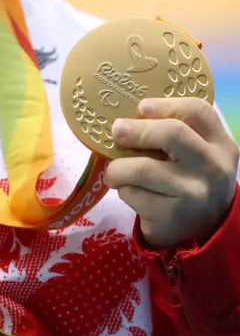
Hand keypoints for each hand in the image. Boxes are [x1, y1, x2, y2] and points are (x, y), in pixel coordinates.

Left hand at [104, 98, 239, 249]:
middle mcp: (212, 166)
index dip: (166, 104)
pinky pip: (132, 193)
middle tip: (116, 131)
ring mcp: (192, 192)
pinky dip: (122, 189)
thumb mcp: (198, 154)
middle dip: (136, 129)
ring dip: (118, 167)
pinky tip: (129, 191)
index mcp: (220, 144)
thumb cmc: (191, 180)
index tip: (141, 107)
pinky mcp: (170, 215)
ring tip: (115, 171)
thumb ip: (175, 132)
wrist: (203, 231)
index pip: (198, 111)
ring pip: (142, 167)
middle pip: (172, 133)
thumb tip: (129, 115)